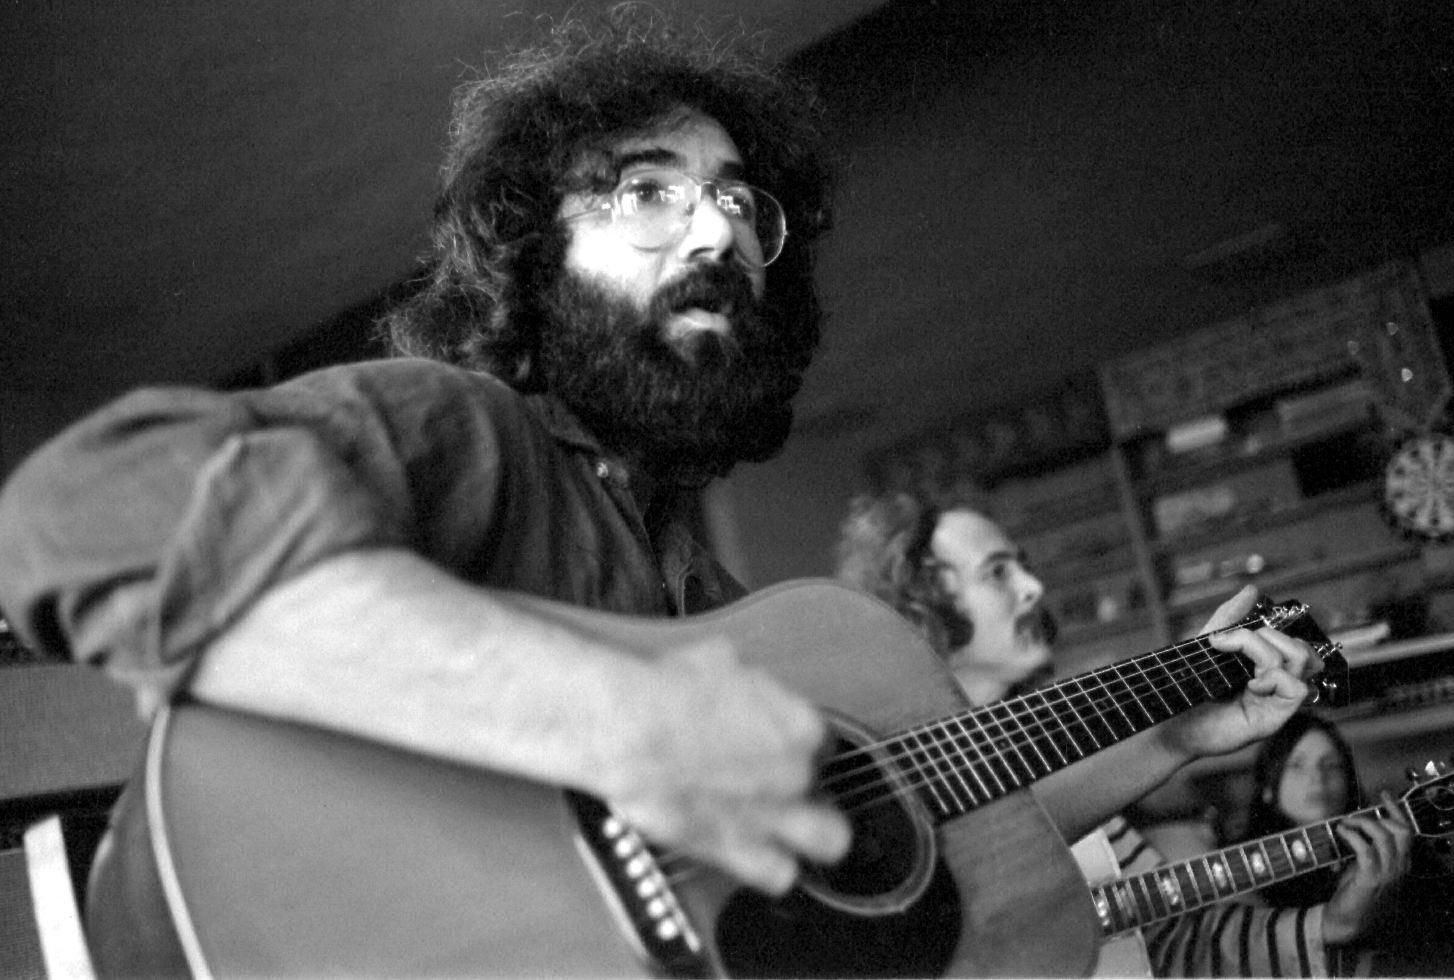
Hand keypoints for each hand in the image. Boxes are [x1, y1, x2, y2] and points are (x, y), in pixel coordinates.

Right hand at [600, 636, 850, 895]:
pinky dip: (772, 867)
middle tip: (788, 783)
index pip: (821, 738)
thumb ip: (747, 686)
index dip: (795, 740)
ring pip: (829, 839)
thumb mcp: (720, 659)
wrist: (630, 729)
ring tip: (785, 824)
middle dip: (816, 787)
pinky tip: (754, 851)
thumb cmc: (666, 690)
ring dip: (812, 833)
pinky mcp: (739, 849)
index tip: (774, 741)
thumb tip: (739, 684)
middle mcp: (797, 772)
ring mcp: (774, 814)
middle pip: (829, 787)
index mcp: (799, 723)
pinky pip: (779, 874)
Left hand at [1156, 586, 1315, 759]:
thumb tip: (1253, 590)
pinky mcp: (1274, 718)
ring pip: (1301, 659)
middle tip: (1228, 648)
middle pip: (1299, 646)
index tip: (1220, 638)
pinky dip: (1273, 678)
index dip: (1266, 628)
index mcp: (1263, 666)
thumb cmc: (1188, 689)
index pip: (1290, 639)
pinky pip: (1296, 688)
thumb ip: (1230, 619)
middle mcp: (1274, 682)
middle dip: (1262, 637)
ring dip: (1265, 653)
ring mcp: (1276, 700)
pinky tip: (1250, 688)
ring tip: (1239, 668)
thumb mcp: (1207, 646)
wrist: (1170, 724)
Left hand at [1322, 792, 1413, 944]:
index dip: (1396, 810)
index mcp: (1401, 863)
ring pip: (1382, 836)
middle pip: (1399, 831)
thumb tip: (1356, 825)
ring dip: (1361, 824)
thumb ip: (1368, 849)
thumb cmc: (1355, 892)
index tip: (1384, 794)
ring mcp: (1388, 873)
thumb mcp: (1366, 866)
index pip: (1407, 831)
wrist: (1348, 920)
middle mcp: (1400, 867)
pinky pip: (1365, 848)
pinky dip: (1352, 835)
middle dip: (1376, 817)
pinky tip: (1341, 832)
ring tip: (1344, 825)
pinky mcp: (1371, 878)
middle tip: (1354, 818)